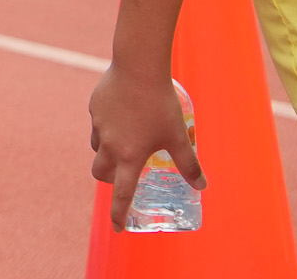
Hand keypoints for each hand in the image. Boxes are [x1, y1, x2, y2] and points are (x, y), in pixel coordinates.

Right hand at [90, 66, 200, 227]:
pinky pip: (98, 123)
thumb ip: (188, 163)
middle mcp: (109, 144)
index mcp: (129, 156)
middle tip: (122, 176)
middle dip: (109, 179)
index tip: (119, 228)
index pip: (122, 194)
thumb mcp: (178, 137)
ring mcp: (98, 124)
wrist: (137, 67)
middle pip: (100, 172)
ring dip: (107, 152)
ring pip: (97, 147)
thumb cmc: (160, 105)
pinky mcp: (94, 107)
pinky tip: (123, 114)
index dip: (119, 213)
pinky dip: (107, 126)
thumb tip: (202, 185)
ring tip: (126, 141)